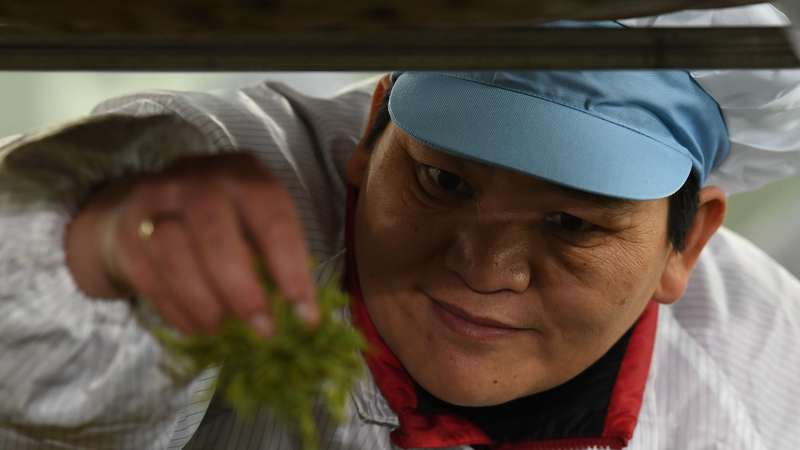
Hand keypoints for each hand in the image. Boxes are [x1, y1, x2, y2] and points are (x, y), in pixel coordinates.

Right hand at [66, 152, 318, 336]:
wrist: (140, 207)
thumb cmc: (219, 222)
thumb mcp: (254, 223)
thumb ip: (276, 258)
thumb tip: (301, 314)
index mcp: (244, 174)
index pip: (272, 216)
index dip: (291, 269)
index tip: (305, 314)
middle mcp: (198, 179)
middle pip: (216, 231)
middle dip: (242, 289)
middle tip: (262, 330)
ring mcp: (155, 201)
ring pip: (174, 251)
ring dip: (204, 300)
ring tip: (224, 329)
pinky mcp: (126, 232)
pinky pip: (149, 275)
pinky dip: (176, 308)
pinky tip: (198, 327)